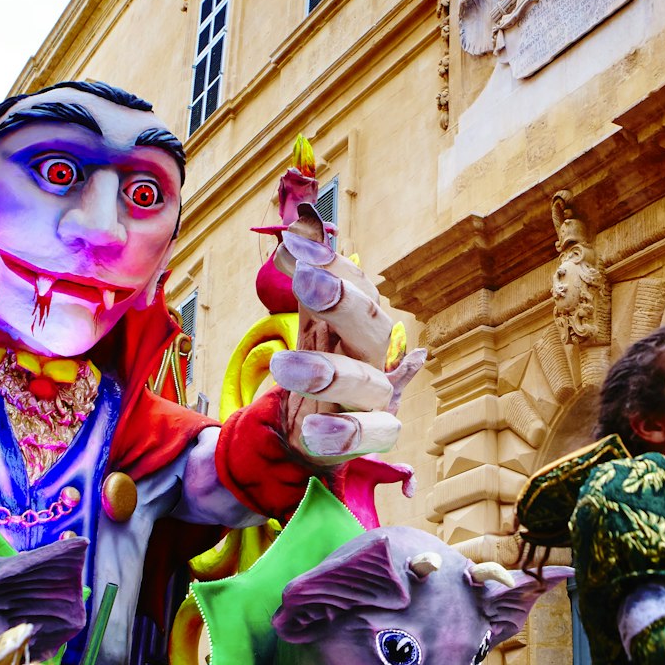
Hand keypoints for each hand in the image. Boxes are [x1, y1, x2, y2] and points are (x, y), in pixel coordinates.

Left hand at [265, 206, 424, 464]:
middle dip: (341, 301)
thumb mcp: (311, 318)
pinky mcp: (377, 435)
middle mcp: (377, 354)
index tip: (294, 246)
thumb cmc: (326, 363)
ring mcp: (380, 396)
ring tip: (284, 366)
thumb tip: (295, 229)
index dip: (330, 264)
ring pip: (366, 382)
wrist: (326, 429)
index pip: (356, 285)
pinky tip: (314, 431)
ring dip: (329, 371)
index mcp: (361, 321)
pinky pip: (371, 435)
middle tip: (305, 279)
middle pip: (370, 323)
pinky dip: (345, 433)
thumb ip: (305, 275)